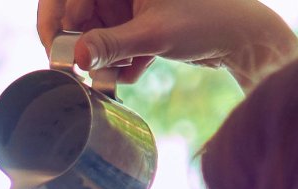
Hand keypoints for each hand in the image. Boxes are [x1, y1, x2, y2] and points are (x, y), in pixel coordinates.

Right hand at [36, 0, 297, 85]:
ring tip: (124, 70)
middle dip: (84, 45)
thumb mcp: (154, 35)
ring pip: (96, 31)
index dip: (54, 21)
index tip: (56, 54)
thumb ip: (111, 46)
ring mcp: (130, 2)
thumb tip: (76, 59)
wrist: (243, 36)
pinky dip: (123, 57)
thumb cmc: (206, 22)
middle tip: (88, 73)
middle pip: (79, 13)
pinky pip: (114, 40)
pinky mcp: (139, 19)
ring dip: (105, 56)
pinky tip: (143, 65)